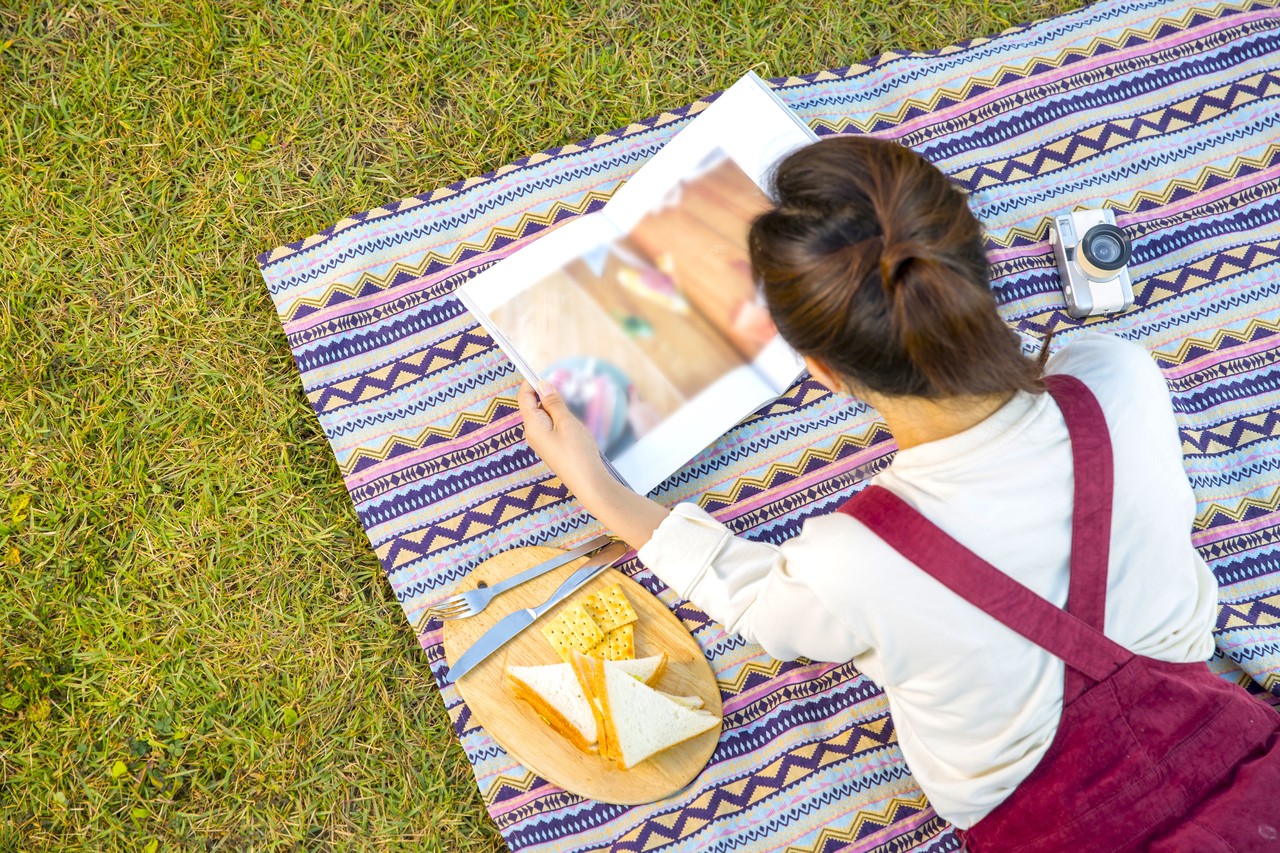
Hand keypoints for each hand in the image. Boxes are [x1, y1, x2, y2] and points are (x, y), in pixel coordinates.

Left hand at [517, 380, 669, 548]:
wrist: (588, 482)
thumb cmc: (578, 452)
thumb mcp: (566, 422)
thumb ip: (553, 402)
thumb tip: (542, 384)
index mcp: (532, 425)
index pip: (524, 396)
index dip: (532, 382)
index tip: (547, 374)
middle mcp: (532, 433)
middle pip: (532, 405)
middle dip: (546, 395)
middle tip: (565, 394)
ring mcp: (540, 442)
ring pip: (542, 415)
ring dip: (554, 408)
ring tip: (570, 414)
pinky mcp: (550, 447)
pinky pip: (548, 426)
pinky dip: (558, 419)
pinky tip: (571, 425)